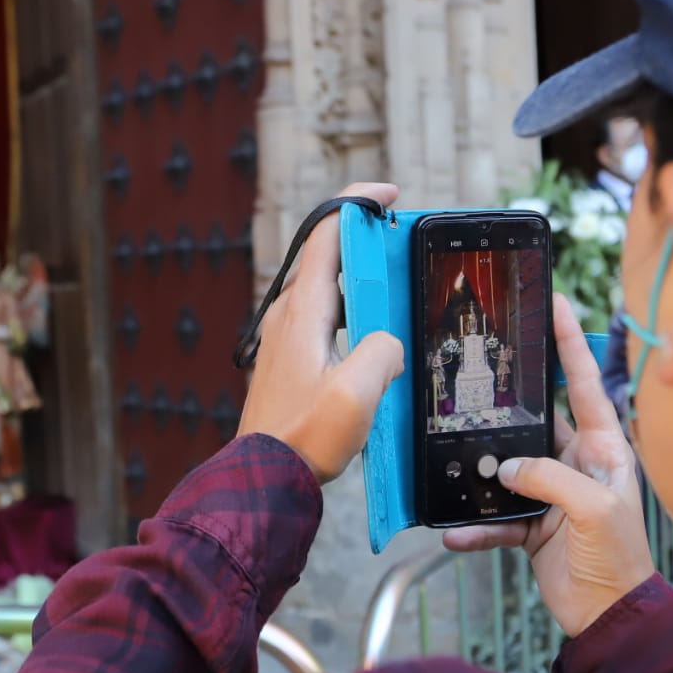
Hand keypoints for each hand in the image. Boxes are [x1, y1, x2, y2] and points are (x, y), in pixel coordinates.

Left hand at [238, 183, 405, 482]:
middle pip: (330, 256)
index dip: (357, 203)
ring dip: (365, 285)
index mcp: (303, 310)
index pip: (326, 232)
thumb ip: (382, 354)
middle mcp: (289, 314)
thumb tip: (388, 345)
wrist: (265, 476)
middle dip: (370, 246)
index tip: (389, 197)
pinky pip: (327, 317)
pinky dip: (355, 313)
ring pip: (330, 289)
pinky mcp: (291, 357)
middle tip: (406, 254)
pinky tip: (377, 339)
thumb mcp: (356, 395)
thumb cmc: (303, 438)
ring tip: (399, 299)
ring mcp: (286, 335)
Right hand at [442, 294, 652, 635]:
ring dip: (481, 475)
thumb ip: (550, 478)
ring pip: (507, 469)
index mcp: (605, 449)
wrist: (610, 618)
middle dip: (506, 407)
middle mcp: (578, 464)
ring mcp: (553, 494)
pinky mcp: (532, 526)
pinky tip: (455, 533)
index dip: (569, 342)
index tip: (553, 302)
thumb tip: (507, 468)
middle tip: (476, 376)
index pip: (583, 383)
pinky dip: (475, 527)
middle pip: (536, 421)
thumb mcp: (592, 510)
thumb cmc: (619, 561)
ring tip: (455, 471)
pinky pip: (495, 518)